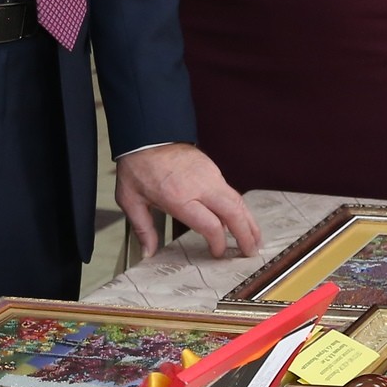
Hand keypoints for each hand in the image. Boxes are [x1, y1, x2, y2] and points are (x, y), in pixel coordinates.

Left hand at [114, 143, 260, 260]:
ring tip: (255, 239)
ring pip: (238, 201)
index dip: (219, 243)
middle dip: (246, 234)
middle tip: (250, 252)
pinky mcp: (213, 168)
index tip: (217, 253)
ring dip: (249, 221)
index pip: (211, 225)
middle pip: (233, 213)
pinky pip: (231, 191)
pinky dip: (240, 207)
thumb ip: (143, 228)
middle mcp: (201, 186)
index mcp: (180, 198)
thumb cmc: (138, 166)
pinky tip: (240, 219)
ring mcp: (210, 175)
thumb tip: (148, 252)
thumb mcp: (131, 199)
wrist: (147, 133)